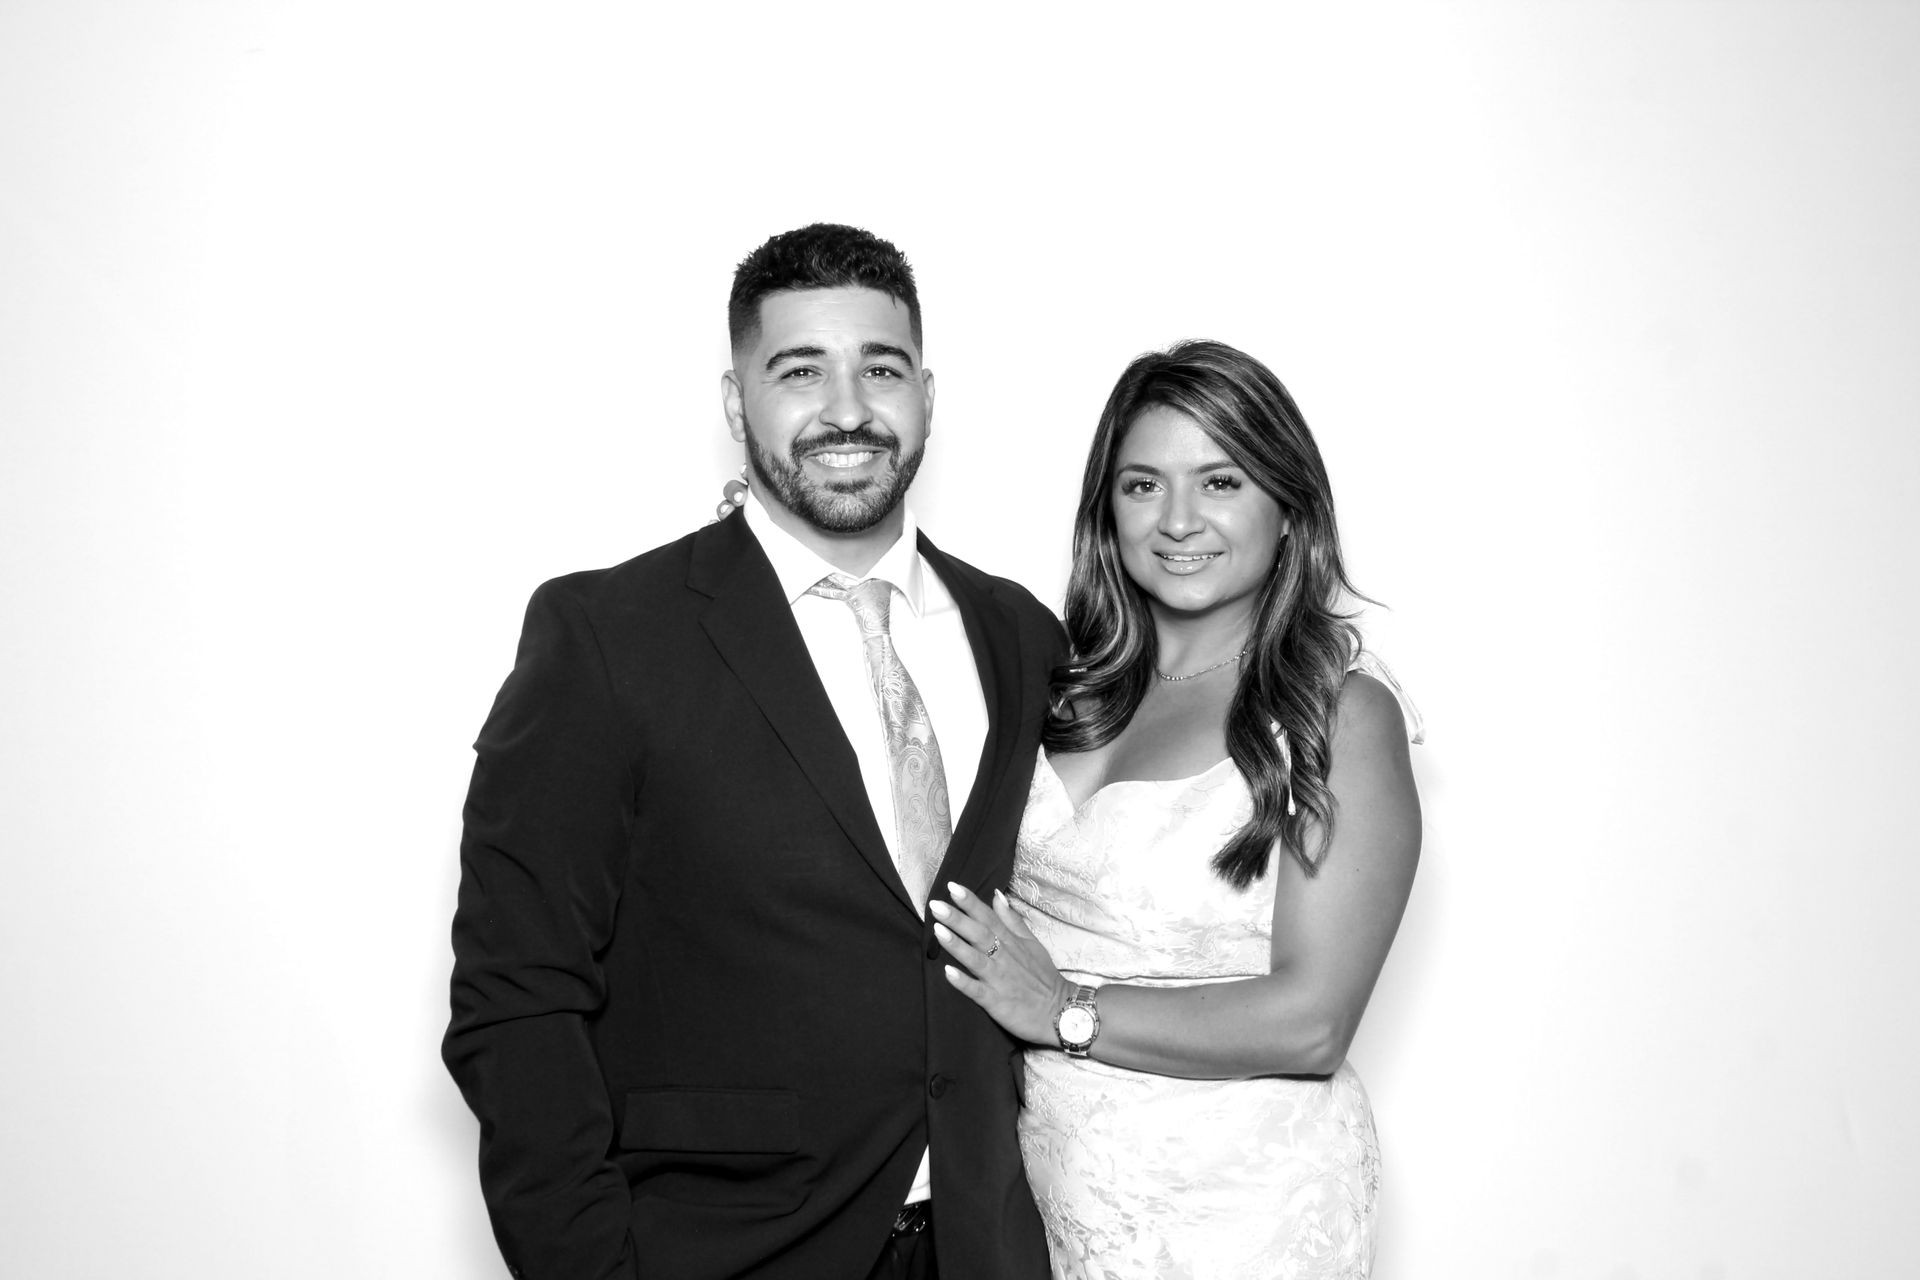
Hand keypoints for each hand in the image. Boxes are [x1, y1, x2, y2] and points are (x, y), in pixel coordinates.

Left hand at [931, 882, 1071, 1045]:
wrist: (1061, 1012)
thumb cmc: (1044, 977)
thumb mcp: (1032, 943)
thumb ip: (1012, 920)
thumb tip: (997, 896)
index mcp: (1011, 942)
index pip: (988, 918)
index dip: (970, 903)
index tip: (952, 887)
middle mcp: (1004, 958)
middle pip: (979, 934)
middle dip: (958, 919)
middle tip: (935, 904)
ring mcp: (1000, 980)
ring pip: (976, 959)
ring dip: (957, 945)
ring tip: (938, 930)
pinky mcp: (996, 1002)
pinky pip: (978, 991)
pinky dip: (963, 982)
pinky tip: (948, 972)